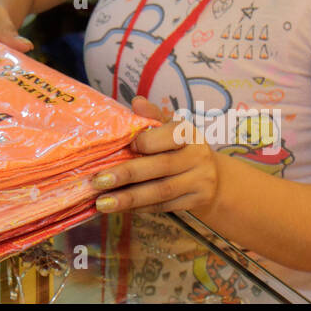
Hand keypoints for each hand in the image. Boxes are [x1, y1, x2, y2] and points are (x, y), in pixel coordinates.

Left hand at [92, 96, 220, 214]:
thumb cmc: (181, 148)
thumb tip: (137, 102)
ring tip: (103, 203)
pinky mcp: (196, 201)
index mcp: (189, 133)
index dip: (143, 142)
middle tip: (98, 181)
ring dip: (129, 198)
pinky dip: (140, 207)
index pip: (166, 136)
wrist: (212, 177)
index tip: (120, 147)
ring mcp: (200, 181)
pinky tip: (121, 208)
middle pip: (160, 166)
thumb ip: (152, 116)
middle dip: (126, 174)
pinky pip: (164, 206)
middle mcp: (198, 156)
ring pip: (161, 191)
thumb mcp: (170, 128)